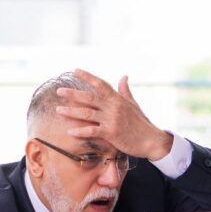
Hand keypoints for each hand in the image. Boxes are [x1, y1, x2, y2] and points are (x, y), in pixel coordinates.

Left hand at [55, 69, 173, 160]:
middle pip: (89, 97)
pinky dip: (80, 131)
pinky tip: (70, 131)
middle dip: (72, 94)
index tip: (75, 70)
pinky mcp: (111, 133)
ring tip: (58, 110)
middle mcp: (113, 107)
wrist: (152, 141)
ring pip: (86, 114)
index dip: (87, 76)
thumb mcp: (134, 105)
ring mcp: (112, 120)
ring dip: (71, 111)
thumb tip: (124, 76)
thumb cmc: (142, 123)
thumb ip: (125, 91)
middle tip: (59, 91)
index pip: (100, 84)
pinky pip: (92, 131)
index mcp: (118, 99)